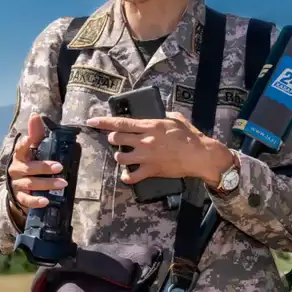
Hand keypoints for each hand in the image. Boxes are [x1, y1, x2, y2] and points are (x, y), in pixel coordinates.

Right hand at [7, 113, 67, 211]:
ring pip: (31, 184)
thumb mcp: (32, 149)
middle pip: (30, 168)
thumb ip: (35, 133)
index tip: (30, 139)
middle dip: (45, 168)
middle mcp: (16, 169)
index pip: (20, 148)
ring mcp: (17, 184)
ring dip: (47, 184)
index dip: (25, 143)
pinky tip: (46, 201)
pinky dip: (36, 201)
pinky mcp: (19, 197)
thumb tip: (35, 114)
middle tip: (60, 167)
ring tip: (63, 183)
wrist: (16, 186)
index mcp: (20, 156)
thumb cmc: (28, 162)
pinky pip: (26, 200)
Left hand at [86, 112, 232, 185]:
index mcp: (149, 126)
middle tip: (117, 141)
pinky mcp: (151, 170)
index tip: (91, 121)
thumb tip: (159, 114)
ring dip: (119, 156)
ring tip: (124, 156)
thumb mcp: (176, 119)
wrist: (199, 155)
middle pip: (116, 139)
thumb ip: (164, 116)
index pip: (121, 123)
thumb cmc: (190, 136)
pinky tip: (128, 175)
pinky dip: (127, 177)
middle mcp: (144, 140)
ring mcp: (146, 156)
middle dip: (113, 139)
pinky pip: (132, 176)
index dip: (103, 122)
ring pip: (120, 157)